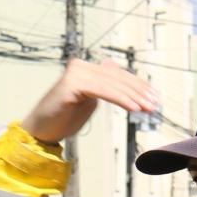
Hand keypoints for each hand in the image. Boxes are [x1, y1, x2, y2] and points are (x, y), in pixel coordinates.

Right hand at [21, 58, 158, 144]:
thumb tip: (113, 68)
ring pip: (112, 84)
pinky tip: (134, 108)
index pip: (117, 74)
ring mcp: (75, 73)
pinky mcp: (72, 84)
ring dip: (134, 97)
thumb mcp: (88, 102)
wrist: (40, 131)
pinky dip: (121, 99)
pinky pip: (103, 91)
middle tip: (155, 104)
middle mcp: (80, 66)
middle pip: (117, 77)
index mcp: (85, 68)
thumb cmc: (63, 119)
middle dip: (139, 91)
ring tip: (148, 108)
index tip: (154, 96)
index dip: (137, 85)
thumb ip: (102, 88)